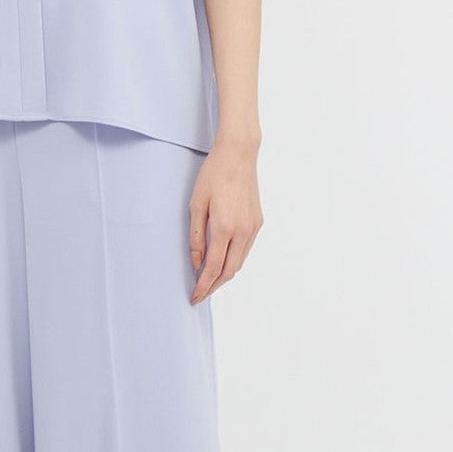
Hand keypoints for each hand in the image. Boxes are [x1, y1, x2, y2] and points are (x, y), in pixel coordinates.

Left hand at [188, 140, 262, 303]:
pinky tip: (223, 260)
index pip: (213, 268)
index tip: (194, 297)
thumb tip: (196, 262)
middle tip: (200, 293)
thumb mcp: (196, 205)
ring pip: (239, 262)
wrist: (239, 154)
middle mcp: (242, 231)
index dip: (203, 286)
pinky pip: (245, 250)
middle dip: (214, 286)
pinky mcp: (258, 222)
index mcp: (224, 228)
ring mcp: (253, 228)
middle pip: (229, 271)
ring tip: (209, 280)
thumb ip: (196, 237)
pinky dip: (234, 260)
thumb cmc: (214, 175)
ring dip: (224, 275)